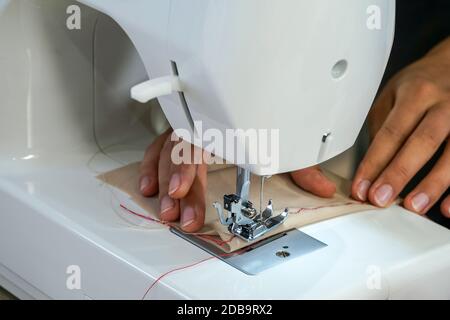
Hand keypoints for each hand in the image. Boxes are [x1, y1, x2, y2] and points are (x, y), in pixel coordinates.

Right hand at [140, 131, 336, 232]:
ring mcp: (186, 129)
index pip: (199, 143)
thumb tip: (323, 189)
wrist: (255, 93)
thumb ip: (300, 166)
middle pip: (179, 151)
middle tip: (176, 214)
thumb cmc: (265, 116)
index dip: (187, 167)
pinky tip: (149, 187)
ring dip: (160, 180)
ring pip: (165, 150)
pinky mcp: (176, 135)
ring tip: (164, 209)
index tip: (182, 190)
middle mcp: (200, 124)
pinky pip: (156, 147)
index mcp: (223, 123)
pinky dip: (150, 165)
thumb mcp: (282, 142)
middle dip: (175, 184)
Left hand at [352, 38, 449, 216]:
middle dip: (400, 174)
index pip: (391, 132)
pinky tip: (448, 208)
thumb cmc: (420, 84)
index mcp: (416, 93)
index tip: (361, 187)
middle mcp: (445, 103)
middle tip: (380, 199)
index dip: (374, 163)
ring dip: (433, 184)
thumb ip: (382, 126)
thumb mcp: (392, 94)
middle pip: (422, 141)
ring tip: (414, 207)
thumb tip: (370, 166)